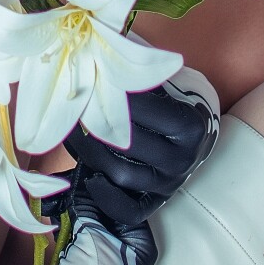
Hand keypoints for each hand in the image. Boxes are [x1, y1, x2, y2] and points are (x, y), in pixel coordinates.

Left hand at [44, 74, 219, 237]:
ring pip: (121, 175)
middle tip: (73, 107)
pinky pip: (130, 211)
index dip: (112, 96)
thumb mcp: (162, 86)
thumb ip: (136, 77)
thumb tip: (97, 53)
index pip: (144, 110)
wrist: (192, 136)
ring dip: (90, 154)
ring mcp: (169, 184)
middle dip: (94, 124)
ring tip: (71, 132)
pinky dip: (107, 199)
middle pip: (127, 144)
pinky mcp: (156, 201)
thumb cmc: (169, 104)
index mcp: (189, 126)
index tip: (91, 83)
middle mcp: (182, 159)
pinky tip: (90, 179)